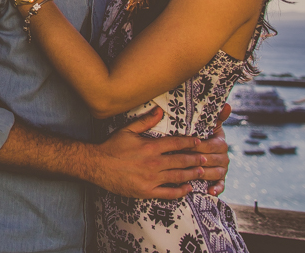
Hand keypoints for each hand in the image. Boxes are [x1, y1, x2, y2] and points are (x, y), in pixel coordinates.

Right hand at [86, 107, 204, 199]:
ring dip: (192, 174)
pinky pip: (168, 193)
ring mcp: (151, 178)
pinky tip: (187, 188)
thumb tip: (160, 110)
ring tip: (203, 172)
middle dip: (196, 159)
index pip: (176, 143)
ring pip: (178, 176)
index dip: (190, 142)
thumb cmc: (112, 146)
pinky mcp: (147, 191)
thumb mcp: (127, 130)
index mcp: (150, 147)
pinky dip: (180, 191)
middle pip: (181, 160)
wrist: (97, 165)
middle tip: (207, 158)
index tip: (199, 141)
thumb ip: (145, 121)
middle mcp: (154, 163)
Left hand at [192, 102, 230, 195]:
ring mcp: (223, 169)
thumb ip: (216, 116)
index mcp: (220, 142)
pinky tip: (209, 191)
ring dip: (204, 173)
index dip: (196, 146)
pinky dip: (217, 188)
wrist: (204, 149)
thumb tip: (227, 104)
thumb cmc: (201, 134)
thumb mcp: (207, 124)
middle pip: (211, 159)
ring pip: (214, 172)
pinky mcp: (221, 180)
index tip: (183, 146)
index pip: (209, 145)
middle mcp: (224, 156)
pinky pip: (221, 185)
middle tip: (181, 161)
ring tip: (192, 174)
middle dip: (196, 159)